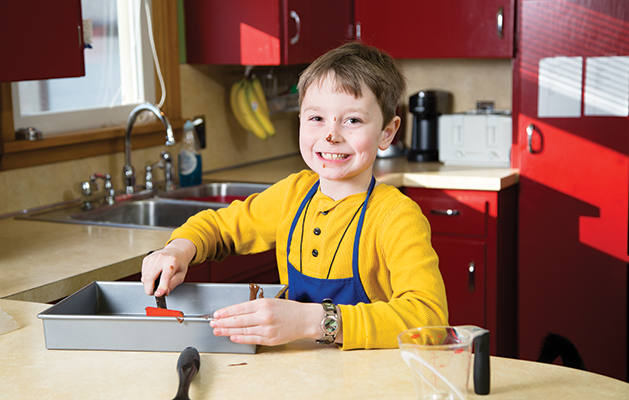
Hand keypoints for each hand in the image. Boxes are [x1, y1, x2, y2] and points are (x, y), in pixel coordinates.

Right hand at [141, 239, 196, 295]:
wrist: (176, 251)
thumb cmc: (179, 263)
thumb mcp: (181, 275)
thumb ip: (173, 284)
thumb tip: (165, 292)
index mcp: (172, 261)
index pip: (165, 276)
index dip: (161, 287)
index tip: (158, 294)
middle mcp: (161, 258)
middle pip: (149, 278)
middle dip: (150, 290)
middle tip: (156, 293)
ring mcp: (152, 258)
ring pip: (144, 277)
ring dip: (148, 285)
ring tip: (157, 283)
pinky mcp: (146, 259)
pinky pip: (143, 274)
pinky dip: (147, 279)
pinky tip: (154, 276)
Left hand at [210, 298, 325, 345]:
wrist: (305, 319)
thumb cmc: (289, 309)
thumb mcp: (271, 302)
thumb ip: (255, 307)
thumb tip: (237, 313)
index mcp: (264, 304)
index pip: (240, 308)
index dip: (226, 312)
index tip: (216, 314)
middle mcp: (264, 316)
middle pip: (238, 320)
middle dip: (223, 322)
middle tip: (213, 323)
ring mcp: (267, 329)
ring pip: (243, 330)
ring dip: (228, 331)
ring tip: (218, 331)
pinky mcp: (270, 339)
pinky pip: (252, 339)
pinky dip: (240, 338)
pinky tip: (232, 337)